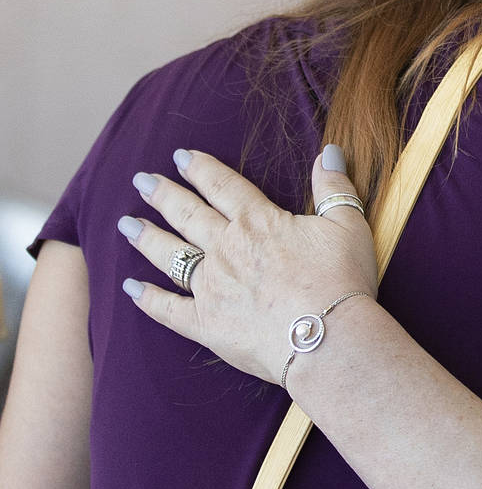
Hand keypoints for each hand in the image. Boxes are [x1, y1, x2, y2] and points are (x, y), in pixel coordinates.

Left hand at [119, 145, 377, 385]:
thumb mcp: (347, 225)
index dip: (201, 169)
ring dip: (147, 238)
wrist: (325, 337)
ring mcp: (212, 287)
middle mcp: (227, 248)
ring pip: (171, 255)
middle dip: (163, 195)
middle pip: (188, 215)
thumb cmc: (341, 281)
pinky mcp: (206, 324)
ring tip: (127, 225)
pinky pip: (168, 309)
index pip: (223, 186)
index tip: (180, 156)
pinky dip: (148, 298)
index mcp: (258, 222)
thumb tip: (329, 151)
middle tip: (141, 181)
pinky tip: (130, 288)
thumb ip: (333, 187)